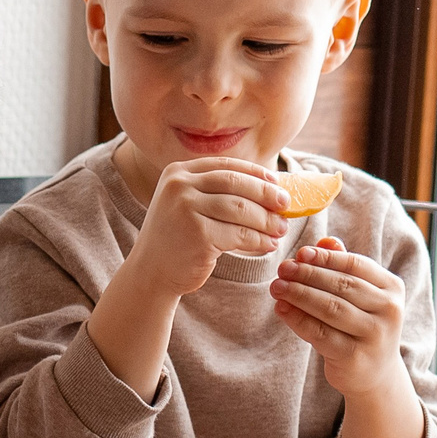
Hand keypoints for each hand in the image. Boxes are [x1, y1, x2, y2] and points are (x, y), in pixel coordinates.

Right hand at [128, 157, 289, 298]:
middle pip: (236, 183)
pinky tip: (268, 244)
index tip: (276, 183)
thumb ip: (216, 192)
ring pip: (240, 208)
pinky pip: (239, 234)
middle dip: (266, 194)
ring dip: (266, 220)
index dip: (255, 173)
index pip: (226, 165)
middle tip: (286, 205)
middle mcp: (179, 186)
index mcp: (178, 172)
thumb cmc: (177, 238)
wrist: (150, 272)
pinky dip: (259, 240)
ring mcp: (186, 209)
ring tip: (280, 229)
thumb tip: (271, 187)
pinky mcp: (197, 234)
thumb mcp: (188, 205)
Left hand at [271, 237, 407, 396]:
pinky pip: (320, 333)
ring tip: (277, 287)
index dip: (326, 258)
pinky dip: (298, 319)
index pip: (356, 265)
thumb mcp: (360, 295)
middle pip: (342, 285)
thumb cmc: (361, 325)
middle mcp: (389, 310)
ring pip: (330, 308)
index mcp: (392, 287)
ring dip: (299, 294)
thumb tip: (324, 241)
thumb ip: (343, 267)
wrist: (375, 373)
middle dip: (308, 274)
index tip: (300, 253)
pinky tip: (281, 309)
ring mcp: (374, 335)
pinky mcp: (355, 357)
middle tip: (282, 269)